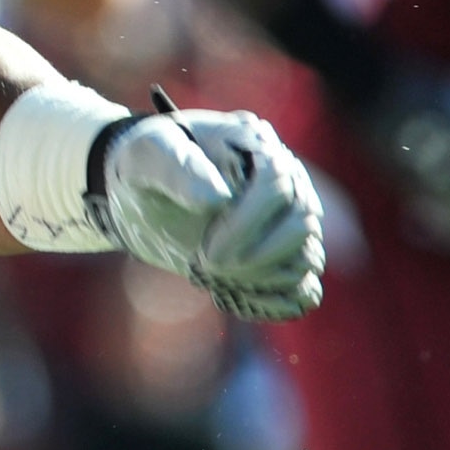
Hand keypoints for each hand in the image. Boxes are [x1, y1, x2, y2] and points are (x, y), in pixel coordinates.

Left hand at [92, 107, 324, 320]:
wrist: (142, 192)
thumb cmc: (146, 165)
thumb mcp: (147, 155)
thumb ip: (179, 169)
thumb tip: (218, 197)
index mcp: (257, 146)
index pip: (279, 182)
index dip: (249, 222)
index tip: (207, 250)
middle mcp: (285, 181)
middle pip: (302, 223)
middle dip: (257, 256)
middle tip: (206, 267)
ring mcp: (286, 221)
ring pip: (307, 258)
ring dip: (263, 280)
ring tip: (213, 280)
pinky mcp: (279, 257)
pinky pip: (303, 289)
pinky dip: (276, 303)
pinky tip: (233, 300)